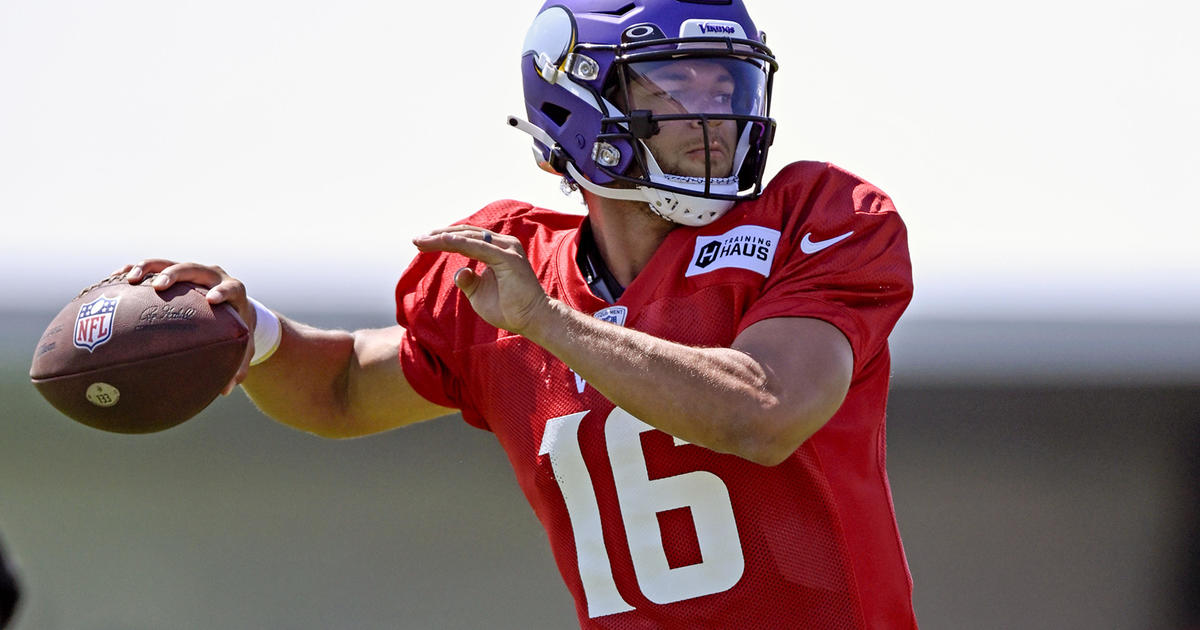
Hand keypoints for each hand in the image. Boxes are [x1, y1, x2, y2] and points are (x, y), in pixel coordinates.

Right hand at [113, 259, 256, 394]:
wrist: (233, 304)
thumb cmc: (236, 329)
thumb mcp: (241, 347)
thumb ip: (236, 367)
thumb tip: (225, 391)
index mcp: (233, 291)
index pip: (230, 288)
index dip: (222, 291)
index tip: (211, 299)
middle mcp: (211, 276)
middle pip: (193, 268)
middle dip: (175, 274)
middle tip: (158, 286)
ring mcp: (190, 272)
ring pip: (167, 262)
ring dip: (147, 268)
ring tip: (127, 279)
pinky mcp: (172, 271)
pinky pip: (151, 267)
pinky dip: (133, 270)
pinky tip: (114, 279)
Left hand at [412, 225, 552, 334]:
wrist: (532, 320)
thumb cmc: (509, 309)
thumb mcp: (479, 294)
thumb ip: (468, 281)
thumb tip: (459, 270)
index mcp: (498, 250)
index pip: (466, 238)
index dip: (443, 238)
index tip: (421, 243)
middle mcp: (503, 244)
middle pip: (465, 233)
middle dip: (439, 235)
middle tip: (416, 240)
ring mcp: (507, 249)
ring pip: (469, 237)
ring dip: (443, 237)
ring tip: (423, 241)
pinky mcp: (508, 258)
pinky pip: (478, 247)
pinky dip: (459, 243)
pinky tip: (442, 242)